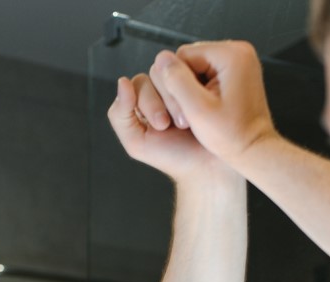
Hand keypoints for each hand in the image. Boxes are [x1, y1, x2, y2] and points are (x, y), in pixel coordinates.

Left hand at [107, 74, 224, 181]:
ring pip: (173, 71)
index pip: (138, 85)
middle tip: (178, 124)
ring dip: (180, 95)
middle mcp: (163, 91)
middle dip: (166, 101)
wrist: (210, 164)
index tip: (162, 125)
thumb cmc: (174, 157)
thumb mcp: (136, 143)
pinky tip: (199, 102)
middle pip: (155, 74)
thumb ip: (120, 116)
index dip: (149, 102)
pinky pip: (193, 69)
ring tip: (191, 118)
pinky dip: (194, 84)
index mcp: (144, 103)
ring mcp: (184, 84)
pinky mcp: (202, 82)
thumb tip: (122, 81)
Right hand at [148, 41, 279, 170]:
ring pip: (194, 68)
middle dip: (184, 86)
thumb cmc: (232, 137)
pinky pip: (205, 74)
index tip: (186, 109)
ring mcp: (238, 60)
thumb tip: (162, 60)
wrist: (254, 150)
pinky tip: (207, 108)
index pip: (182, 56)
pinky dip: (201, 91)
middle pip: (188, 59)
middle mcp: (238, 51)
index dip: (176, 83)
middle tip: (192, 113)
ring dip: (190, 90)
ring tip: (201, 112)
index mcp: (231, 55)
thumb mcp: (197, 110)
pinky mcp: (236, 72)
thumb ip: (176, 81)